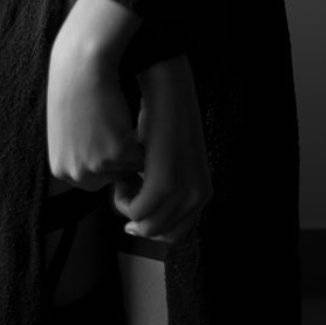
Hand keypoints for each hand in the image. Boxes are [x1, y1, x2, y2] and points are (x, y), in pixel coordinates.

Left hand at [46, 34, 144, 190]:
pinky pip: (141, 157)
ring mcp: (97, 166)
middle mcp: (76, 174)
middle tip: (113, 125)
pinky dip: (140, 139)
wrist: (79, 65)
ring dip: (130, 147)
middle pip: (112, 178)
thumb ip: (79, 154)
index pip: (94, 179)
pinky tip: (126, 115)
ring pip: (129, 168)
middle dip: (118, 156)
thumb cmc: (73, 88)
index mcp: (61, 170)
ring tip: (116, 117)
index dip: (105, 157)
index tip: (105, 135)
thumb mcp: (68, 130)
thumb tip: (103, 170)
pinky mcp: (117, 153)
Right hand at [112, 54, 210, 244]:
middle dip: (137, 219)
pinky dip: (124, 198)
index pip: (175, 234)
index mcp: (202, 193)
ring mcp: (183, 191)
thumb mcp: (173, 162)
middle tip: (126, 191)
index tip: (131, 218)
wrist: (166, 90)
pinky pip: (136, 211)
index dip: (150, 228)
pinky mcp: (164, 183)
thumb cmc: (162, 121)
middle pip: (160, 235)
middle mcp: (198, 196)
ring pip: (146, 226)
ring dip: (128, 207)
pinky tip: (124, 175)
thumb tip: (141, 220)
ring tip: (124, 179)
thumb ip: (167, 190)